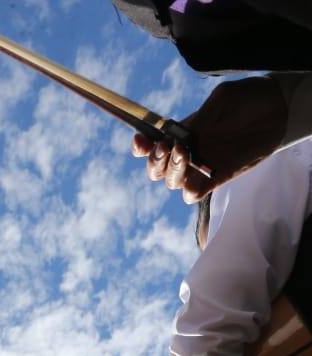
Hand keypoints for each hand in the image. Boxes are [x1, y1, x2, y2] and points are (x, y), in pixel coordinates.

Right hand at [131, 77, 285, 202]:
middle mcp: (188, 151)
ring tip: (184, 152)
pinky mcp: (218, 177)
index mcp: (183, 131)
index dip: (141, 146)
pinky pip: (194, 193)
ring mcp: (201, 166)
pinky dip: (190, 190)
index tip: (141, 140)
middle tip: (167, 147)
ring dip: (171, 171)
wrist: (278, 109)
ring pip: (172, 182)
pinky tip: (197, 175)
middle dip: (154, 162)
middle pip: (156, 169)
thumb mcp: (222, 98)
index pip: (152, 144)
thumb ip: (201, 117)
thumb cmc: (248, 98)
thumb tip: (183, 135)